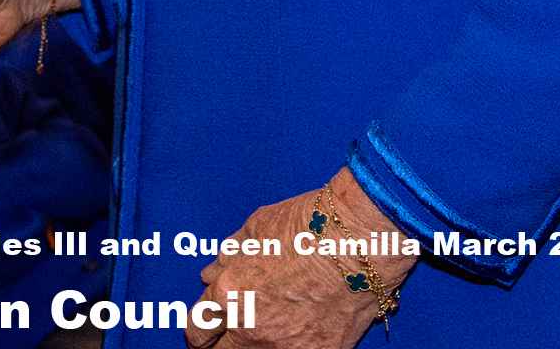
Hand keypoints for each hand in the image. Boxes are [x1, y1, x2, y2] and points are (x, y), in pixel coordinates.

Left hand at [189, 171, 414, 348]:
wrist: (361, 238)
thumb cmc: (309, 223)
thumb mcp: (257, 227)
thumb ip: (229, 256)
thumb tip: (211, 273)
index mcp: (229, 294)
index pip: (197, 328)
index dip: (202, 326)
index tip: (209, 325)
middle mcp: (250, 327)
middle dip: (223, 342)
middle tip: (235, 331)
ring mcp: (285, 347)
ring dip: (256, 345)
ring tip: (271, 326)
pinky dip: (294, 345)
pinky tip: (302, 329)